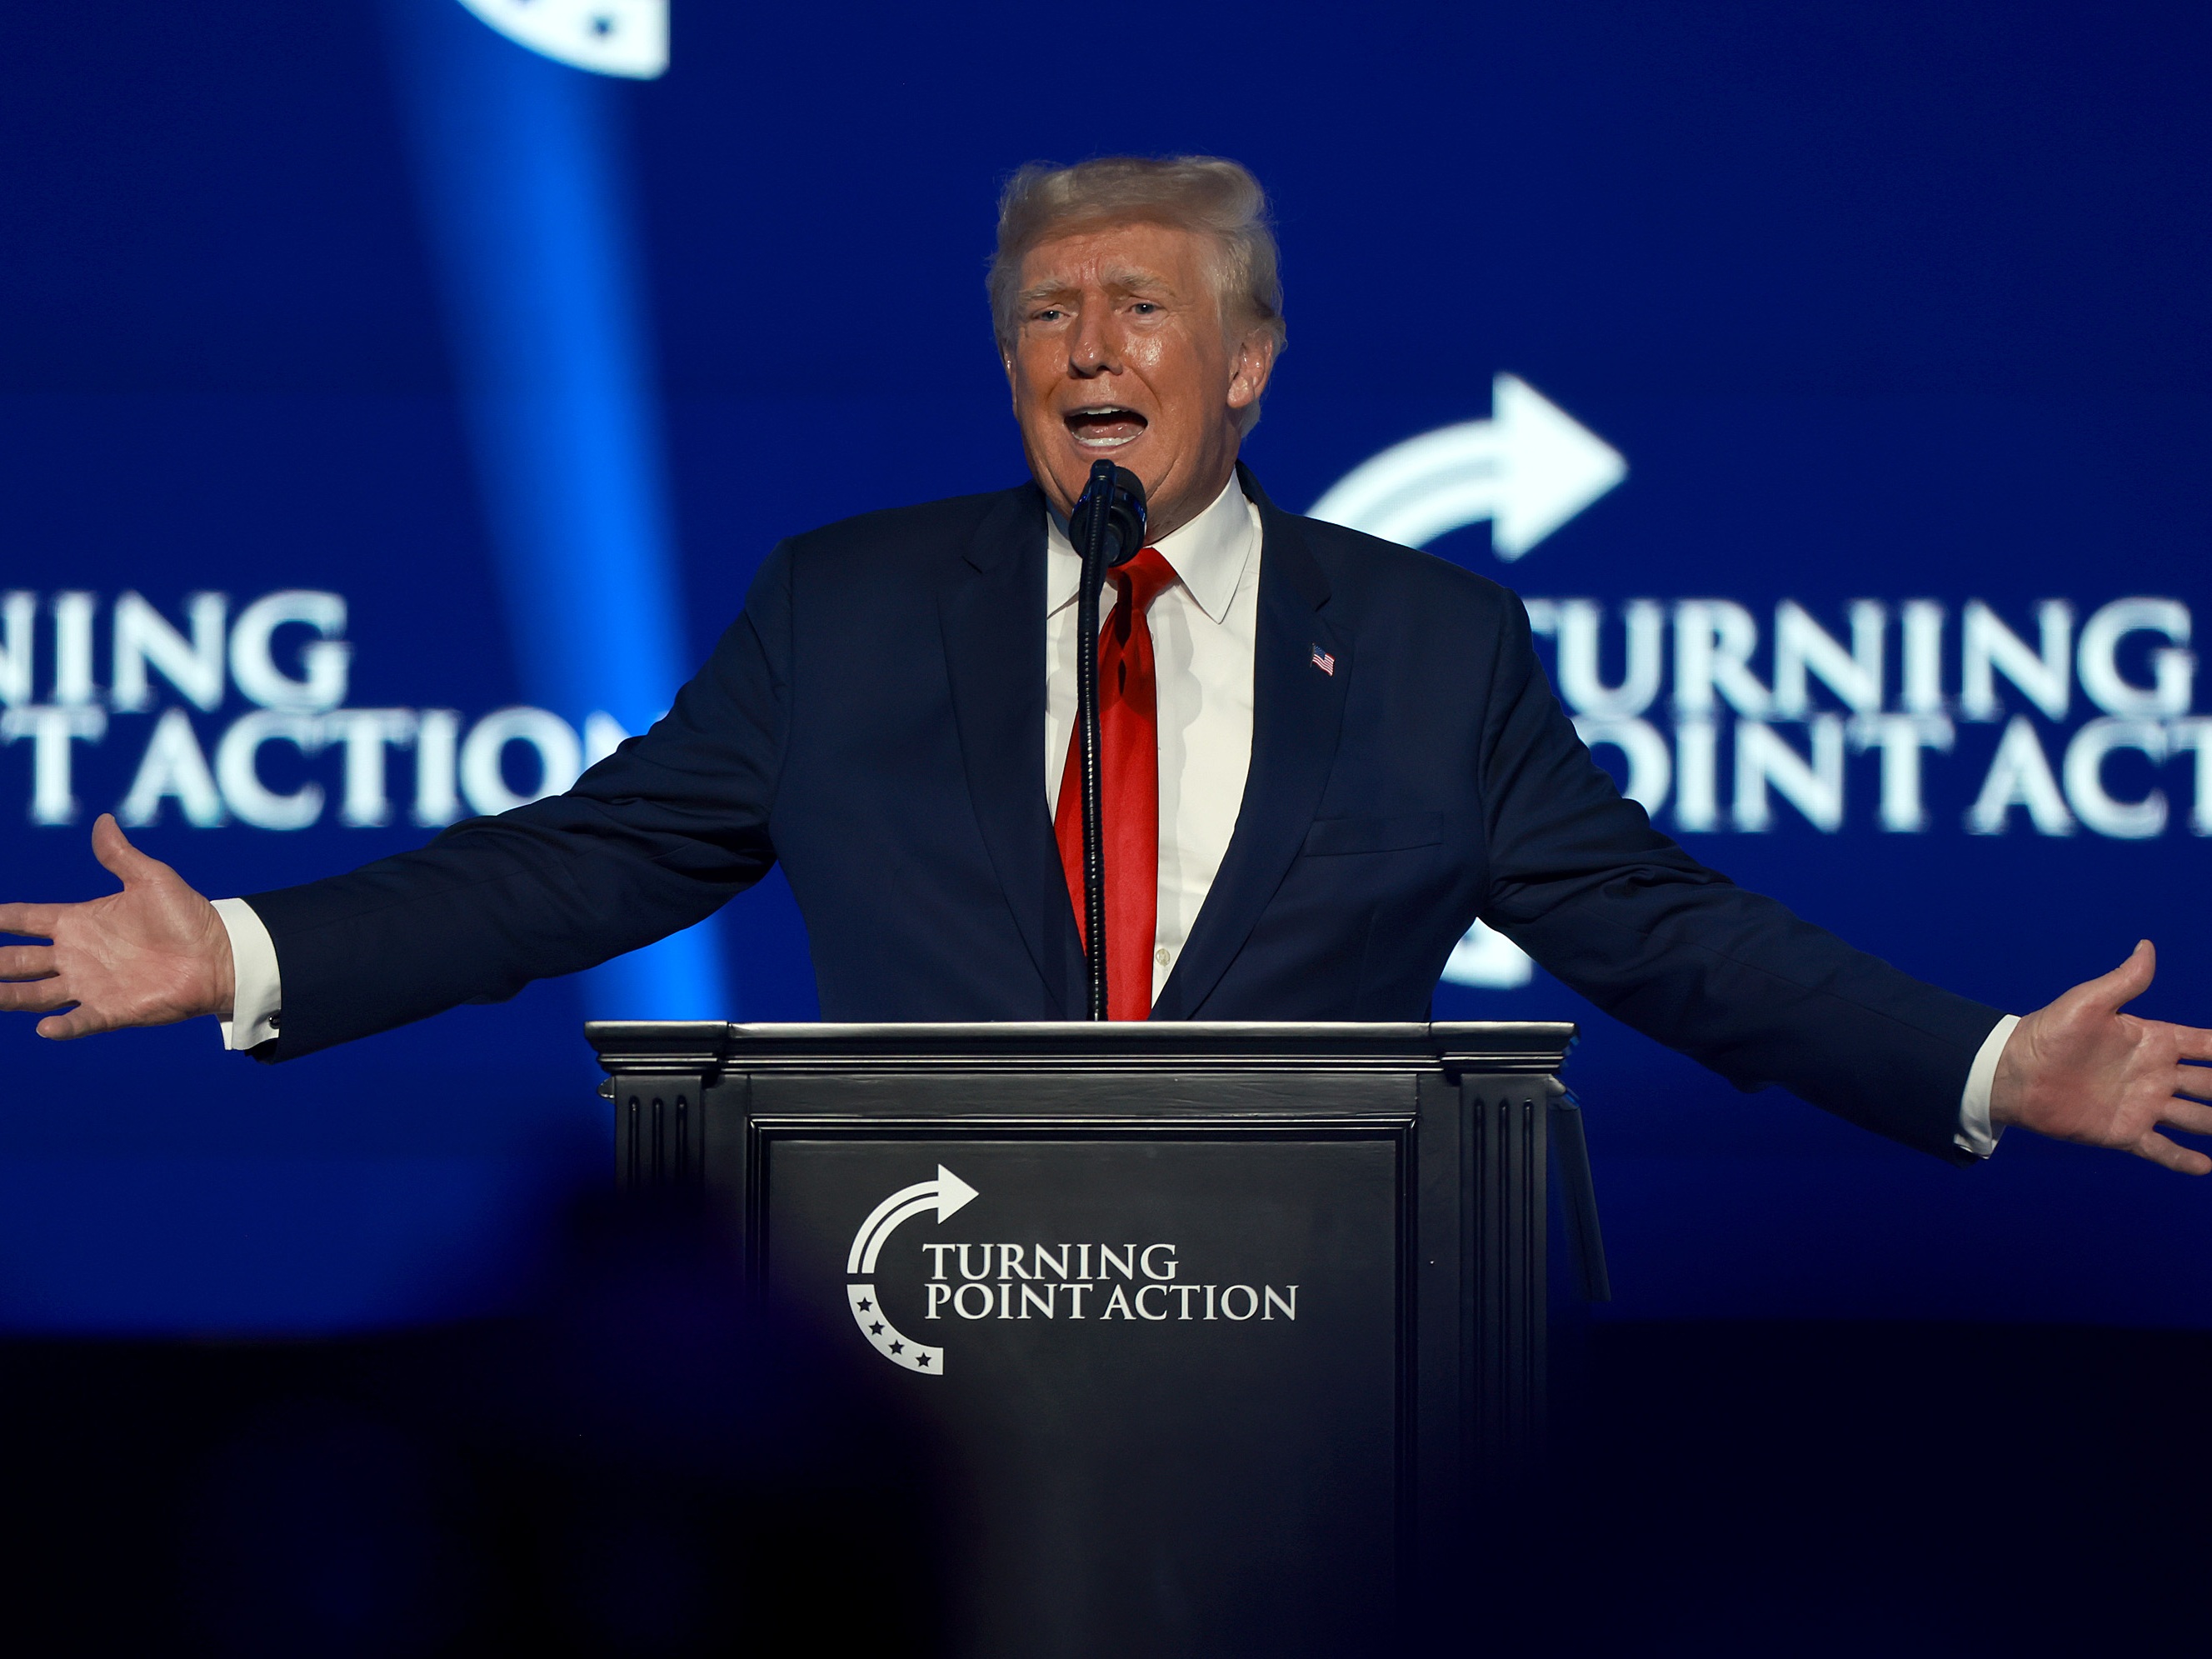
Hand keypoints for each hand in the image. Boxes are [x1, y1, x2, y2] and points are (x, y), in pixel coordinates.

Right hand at [0, 814, 234, 1038]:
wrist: (221, 954)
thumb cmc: (189, 916)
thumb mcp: (152, 879)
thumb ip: (120, 855)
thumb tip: (103, 820)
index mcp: (79, 922)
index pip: (25, 919)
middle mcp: (76, 955)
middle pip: (18, 960)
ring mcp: (90, 984)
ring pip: (33, 993)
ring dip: (8, 995)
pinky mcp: (112, 1009)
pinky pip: (79, 1020)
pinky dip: (62, 1026)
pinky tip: (43, 1026)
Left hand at [1990, 941, 2211, 1174]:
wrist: (2012, 1073)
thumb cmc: (2048, 1032)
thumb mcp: (2089, 1003)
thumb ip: (2124, 981)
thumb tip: (2147, 946)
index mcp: (2154, 1041)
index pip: (2208, 1045)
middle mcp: (2157, 1075)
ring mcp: (2143, 1105)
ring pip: (2197, 1119)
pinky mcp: (2124, 1132)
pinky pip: (2162, 1149)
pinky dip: (2184, 1160)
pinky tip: (2206, 1168)